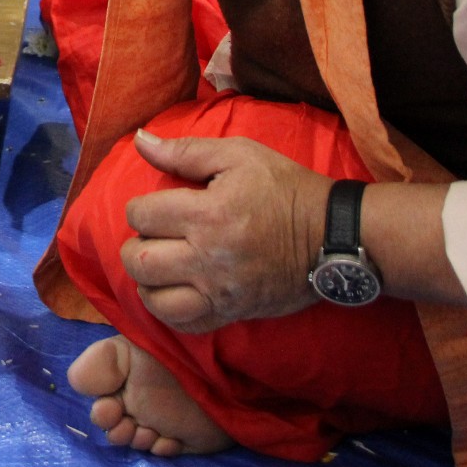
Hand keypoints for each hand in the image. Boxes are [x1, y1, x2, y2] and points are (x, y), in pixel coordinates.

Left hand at [119, 133, 329, 332]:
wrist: (332, 236)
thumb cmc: (285, 189)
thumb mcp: (240, 155)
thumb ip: (186, 151)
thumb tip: (140, 141)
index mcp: (209, 214)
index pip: (142, 216)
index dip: (140, 208)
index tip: (155, 206)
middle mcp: (209, 257)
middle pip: (140, 261)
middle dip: (134, 246)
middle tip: (152, 237)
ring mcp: (220, 292)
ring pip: (156, 300)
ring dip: (147, 282)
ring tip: (159, 266)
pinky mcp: (232, 313)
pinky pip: (186, 325)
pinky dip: (171, 311)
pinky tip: (174, 292)